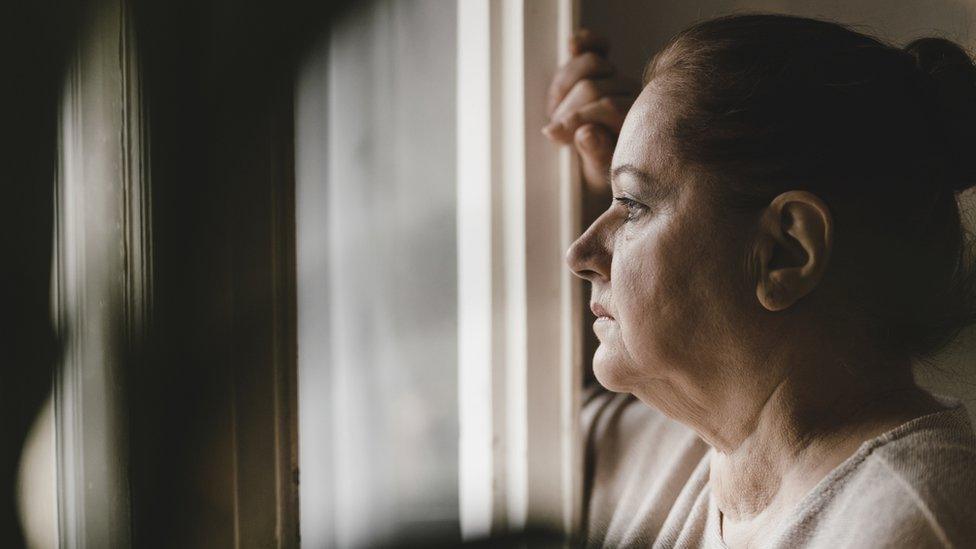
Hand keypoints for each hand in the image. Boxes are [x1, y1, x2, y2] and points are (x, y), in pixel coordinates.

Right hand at [542, 29, 638, 193]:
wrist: (604, 169)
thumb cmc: (605, 176)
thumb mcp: (600, 176)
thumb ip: (596, 154)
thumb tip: (586, 133)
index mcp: (638, 121)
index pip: (607, 105)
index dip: (577, 118)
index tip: (554, 135)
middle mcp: (633, 95)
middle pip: (591, 85)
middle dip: (567, 109)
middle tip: (555, 131)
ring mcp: (619, 80)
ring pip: (588, 63)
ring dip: (563, 86)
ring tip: (555, 111)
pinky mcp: (604, 70)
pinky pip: (598, 47)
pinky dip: (585, 42)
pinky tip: (573, 45)